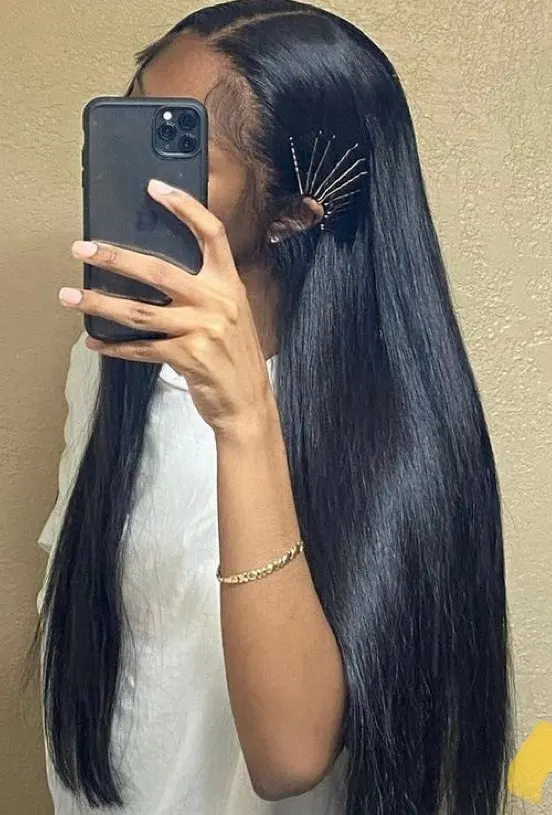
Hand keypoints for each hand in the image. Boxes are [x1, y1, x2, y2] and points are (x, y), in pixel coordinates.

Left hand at [60, 179, 274, 436]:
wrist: (248, 401)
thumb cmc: (235, 356)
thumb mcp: (231, 314)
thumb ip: (205, 292)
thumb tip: (155, 273)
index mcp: (229, 284)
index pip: (211, 233)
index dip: (184, 206)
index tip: (155, 188)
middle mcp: (217, 302)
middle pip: (158, 270)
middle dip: (115, 258)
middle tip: (83, 250)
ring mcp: (202, 329)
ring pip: (140, 311)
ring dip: (101, 304)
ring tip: (72, 297)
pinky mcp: (188, 357)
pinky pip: (141, 348)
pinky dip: (115, 346)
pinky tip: (96, 341)